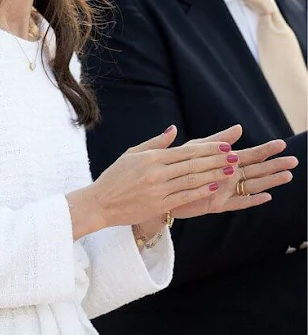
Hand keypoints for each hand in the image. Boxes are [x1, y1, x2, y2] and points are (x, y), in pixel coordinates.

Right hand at [68, 124, 240, 238]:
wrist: (100, 203)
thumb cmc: (115, 177)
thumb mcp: (132, 154)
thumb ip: (155, 142)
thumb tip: (174, 129)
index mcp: (151, 157)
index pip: (185, 151)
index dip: (208, 149)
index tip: (224, 146)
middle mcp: (156, 172)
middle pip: (193, 164)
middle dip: (216, 160)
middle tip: (235, 157)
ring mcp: (158, 189)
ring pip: (192, 180)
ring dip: (214, 175)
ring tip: (231, 171)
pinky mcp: (158, 204)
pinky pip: (184, 196)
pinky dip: (201, 191)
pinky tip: (214, 187)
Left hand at [170, 135, 296, 218]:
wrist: (161, 186)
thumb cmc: (177, 165)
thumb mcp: (197, 148)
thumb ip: (217, 140)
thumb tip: (239, 127)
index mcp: (223, 161)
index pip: (249, 154)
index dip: (265, 150)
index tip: (281, 143)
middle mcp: (227, 176)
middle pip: (256, 170)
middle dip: (274, 165)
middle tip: (294, 161)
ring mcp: (224, 190)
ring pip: (252, 185)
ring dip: (269, 181)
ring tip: (287, 175)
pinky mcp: (216, 204)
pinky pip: (238, 203)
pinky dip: (252, 200)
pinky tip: (267, 197)